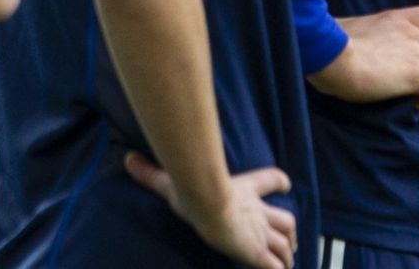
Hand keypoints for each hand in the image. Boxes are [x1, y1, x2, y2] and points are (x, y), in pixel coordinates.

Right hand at [126, 152, 296, 268]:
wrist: (206, 203)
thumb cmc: (192, 192)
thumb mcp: (170, 182)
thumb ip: (152, 174)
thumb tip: (129, 159)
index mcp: (244, 191)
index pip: (271, 180)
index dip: (280, 181)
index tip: (286, 184)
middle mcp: (256, 213)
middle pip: (285, 219)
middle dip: (288, 231)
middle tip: (289, 239)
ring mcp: (258, 233)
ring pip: (285, 242)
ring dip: (288, 252)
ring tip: (288, 260)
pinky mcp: (256, 253)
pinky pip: (275, 267)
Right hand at [308, 5, 418, 108]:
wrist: (331, 54)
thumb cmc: (332, 43)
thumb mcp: (354, 26)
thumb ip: (367, 32)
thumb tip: (350, 44)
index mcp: (401, 19)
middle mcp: (414, 36)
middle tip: (418, 79)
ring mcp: (417, 57)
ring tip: (416, 95)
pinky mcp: (415, 77)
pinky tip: (412, 104)